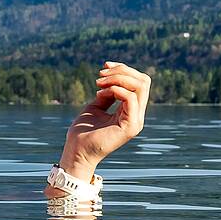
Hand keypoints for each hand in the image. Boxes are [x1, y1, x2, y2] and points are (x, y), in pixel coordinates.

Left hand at [59, 61, 150, 179]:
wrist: (77, 152)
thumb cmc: (83, 131)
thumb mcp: (97, 106)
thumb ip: (108, 93)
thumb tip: (114, 78)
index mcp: (131, 110)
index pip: (140, 82)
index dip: (124, 69)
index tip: (104, 67)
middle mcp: (137, 115)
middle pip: (143, 81)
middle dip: (122, 71)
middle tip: (100, 75)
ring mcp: (136, 121)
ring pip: (140, 87)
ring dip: (117, 79)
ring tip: (99, 84)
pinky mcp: (130, 127)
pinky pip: (131, 99)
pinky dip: (115, 90)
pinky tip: (100, 94)